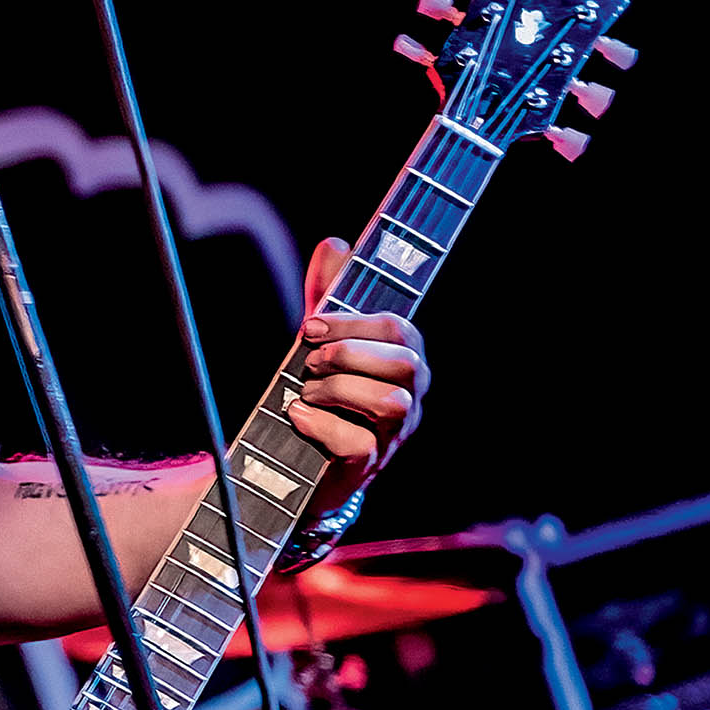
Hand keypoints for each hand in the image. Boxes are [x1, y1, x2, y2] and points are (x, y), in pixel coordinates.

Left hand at [291, 237, 429, 513]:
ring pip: (392, 402)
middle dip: (350, 353)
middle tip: (310, 360)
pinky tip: (299, 416)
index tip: (310, 324)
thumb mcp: (323, 339)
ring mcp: (393, 435)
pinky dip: (323, 426)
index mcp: (404, 359)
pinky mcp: (369, 466)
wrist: (302, 460)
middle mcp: (410, 396)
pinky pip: (360, 443)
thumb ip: (329, 294)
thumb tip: (336, 243)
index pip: (398, 328)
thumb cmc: (323, 391)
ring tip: (307, 392)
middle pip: (406, 362)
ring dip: (340, 389)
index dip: (352, 322)